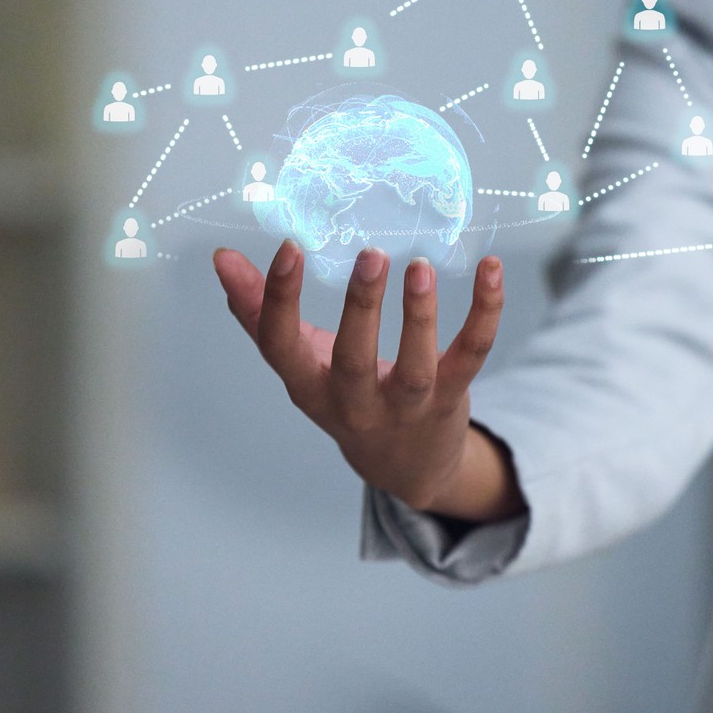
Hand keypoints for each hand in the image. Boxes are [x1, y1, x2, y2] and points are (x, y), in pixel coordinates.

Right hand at [212, 241, 524, 521]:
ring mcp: (407, 405)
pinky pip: (470, 355)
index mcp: (309, 387)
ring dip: (420, 316)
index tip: (289, 246)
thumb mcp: (300, 363)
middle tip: (370, 254)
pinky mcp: (450, 398)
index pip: (281, 346)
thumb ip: (260, 312)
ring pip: (415, 366)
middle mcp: (355, 402)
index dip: (278, 300)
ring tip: (420, 267)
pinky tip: (491, 270)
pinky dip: (484, 313)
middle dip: (360, 309)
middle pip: (353, 360)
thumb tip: (221, 257)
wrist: (405, 465)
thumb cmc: (344, 396)